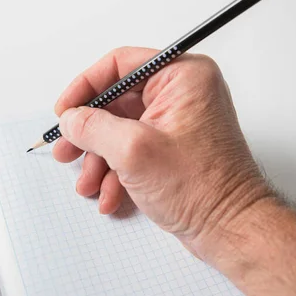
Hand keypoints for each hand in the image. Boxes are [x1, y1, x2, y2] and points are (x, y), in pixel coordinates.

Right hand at [53, 47, 271, 257]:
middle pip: (117, 102)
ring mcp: (177, 122)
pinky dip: (116, 171)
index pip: (120, 65)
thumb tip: (70, 119)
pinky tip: (109, 195)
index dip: (85, 87)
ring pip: (121, 129)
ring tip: (88, 184)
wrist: (230, 230)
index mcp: (182, 77)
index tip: (64, 110)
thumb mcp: (133, 151)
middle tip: (67, 149)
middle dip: (89, 133)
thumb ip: (93, 128)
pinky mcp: (173, 147)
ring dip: (99, 158)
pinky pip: (133, 149)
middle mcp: (182, 94)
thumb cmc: (202, 189)